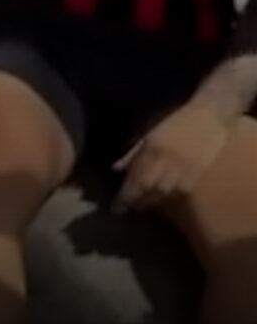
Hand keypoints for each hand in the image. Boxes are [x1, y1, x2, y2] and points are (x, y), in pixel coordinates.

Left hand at [113, 101, 229, 212]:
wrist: (209, 115)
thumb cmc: (176, 122)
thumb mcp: (149, 133)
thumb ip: (133, 153)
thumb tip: (115, 169)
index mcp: (152, 149)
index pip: (135, 179)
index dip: (125, 196)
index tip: (116, 208)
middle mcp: (167, 161)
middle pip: (149, 189)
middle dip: (137, 201)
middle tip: (128, 208)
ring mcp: (185, 168)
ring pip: (165, 194)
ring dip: (152, 202)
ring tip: (143, 205)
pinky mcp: (200, 173)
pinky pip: (182, 192)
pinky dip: (171, 199)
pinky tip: (164, 200)